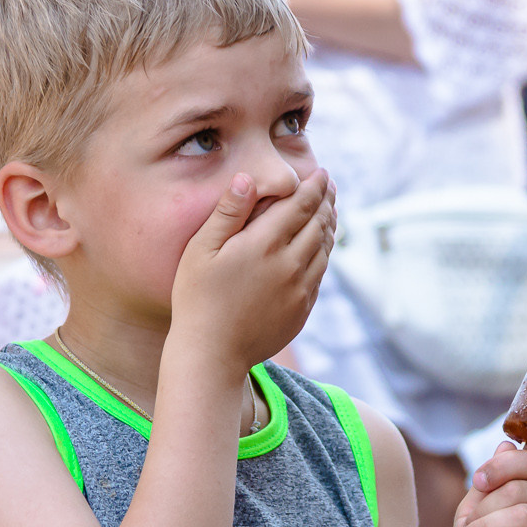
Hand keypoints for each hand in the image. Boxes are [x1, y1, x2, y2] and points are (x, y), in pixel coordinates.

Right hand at [171, 169, 336, 373]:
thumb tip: (247, 178)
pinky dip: (325, 253)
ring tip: (330, 211)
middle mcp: (289, 264)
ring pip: (324, 249)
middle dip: (326, 201)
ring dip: (330, 225)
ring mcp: (300, 290)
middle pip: (318, 224)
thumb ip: (227, 212)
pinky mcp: (302, 310)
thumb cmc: (197, 298)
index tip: (322, 173)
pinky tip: (320, 247)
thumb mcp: (201, 250)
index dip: (314, 186)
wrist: (212, 354)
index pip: (300, 205)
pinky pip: (320, 273)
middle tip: (330, 186)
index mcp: (264, 244)